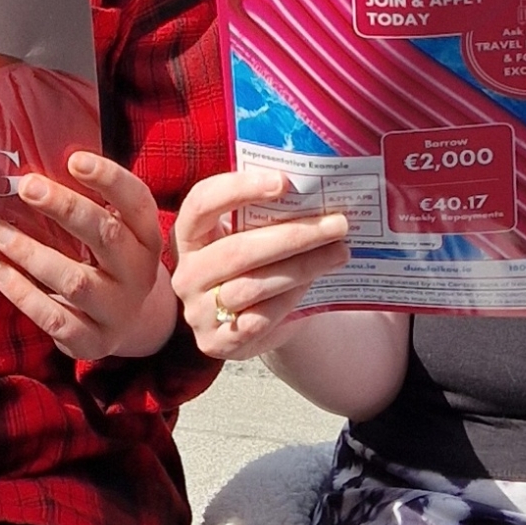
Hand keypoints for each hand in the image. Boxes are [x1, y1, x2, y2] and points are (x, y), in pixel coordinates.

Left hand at [0, 151, 173, 361]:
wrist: (131, 326)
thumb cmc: (111, 263)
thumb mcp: (117, 233)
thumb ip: (92, 204)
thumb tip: (35, 165)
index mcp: (147, 238)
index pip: (137, 202)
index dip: (109, 179)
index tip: (74, 160)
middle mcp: (138, 274)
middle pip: (106, 235)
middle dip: (64, 207)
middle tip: (25, 185)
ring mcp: (117, 310)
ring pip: (75, 280)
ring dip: (31, 252)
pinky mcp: (93, 341)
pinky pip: (55, 318)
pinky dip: (23, 294)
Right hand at [173, 169, 351, 362]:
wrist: (260, 319)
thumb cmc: (260, 263)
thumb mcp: (253, 235)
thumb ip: (270, 214)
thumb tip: (317, 189)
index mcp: (189, 235)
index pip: (202, 203)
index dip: (239, 188)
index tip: (284, 181)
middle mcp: (186, 273)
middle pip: (237, 250)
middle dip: (293, 236)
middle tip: (337, 224)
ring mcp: (197, 311)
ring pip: (252, 287)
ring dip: (302, 268)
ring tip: (339, 252)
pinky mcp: (216, 343)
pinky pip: (258, 320)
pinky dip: (290, 301)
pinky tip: (315, 286)